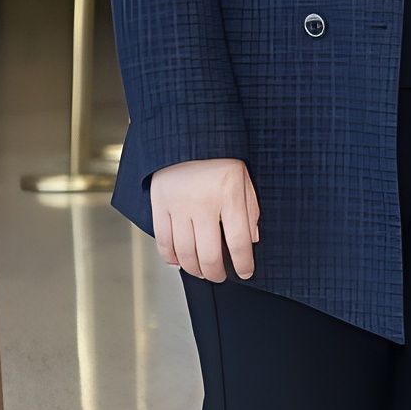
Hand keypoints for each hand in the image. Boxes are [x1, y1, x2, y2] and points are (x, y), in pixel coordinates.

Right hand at [150, 157, 260, 281]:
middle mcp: (202, 202)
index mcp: (228, 194)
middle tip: (220, 276)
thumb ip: (249, 210)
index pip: (238, 242)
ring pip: (185, 253)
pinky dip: (171, 257)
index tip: (245, 273)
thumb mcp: (243, 177)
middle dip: (216, 274)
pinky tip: (180, 260)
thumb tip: (251, 240)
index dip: (243, 264)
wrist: (185, 133)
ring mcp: (178, 205)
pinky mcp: (159, 204)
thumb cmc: (219, 155)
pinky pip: (163, 241)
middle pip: (209, 255)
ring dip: (194, 270)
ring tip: (202, 271)